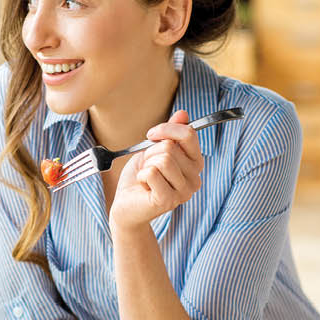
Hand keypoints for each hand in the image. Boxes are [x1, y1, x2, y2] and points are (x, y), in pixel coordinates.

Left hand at [109, 110, 202, 230]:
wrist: (125, 205)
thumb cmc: (140, 178)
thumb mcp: (154, 150)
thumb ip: (170, 134)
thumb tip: (183, 113)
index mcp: (195, 164)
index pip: (189, 134)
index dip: (167, 129)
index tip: (151, 135)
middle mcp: (195, 179)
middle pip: (171, 147)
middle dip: (151, 153)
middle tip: (147, 168)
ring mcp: (183, 192)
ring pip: (163, 159)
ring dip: (146, 165)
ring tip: (146, 178)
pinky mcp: (168, 200)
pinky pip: (152, 173)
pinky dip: (141, 176)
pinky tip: (143, 187)